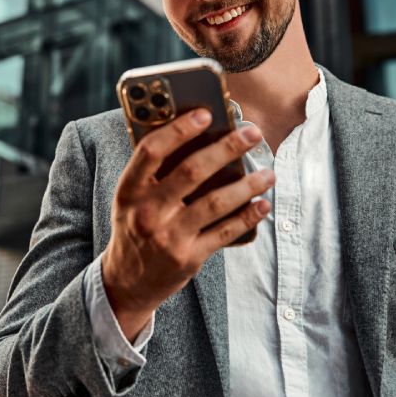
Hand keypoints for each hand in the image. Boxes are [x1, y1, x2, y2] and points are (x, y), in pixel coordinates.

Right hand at [101, 108, 274, 340]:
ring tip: (269, 173)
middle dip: (227, 148)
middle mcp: (147, 212)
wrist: (126, 282)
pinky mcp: (188, 258)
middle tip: (252, 133)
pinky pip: (225, 232)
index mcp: (129, 190)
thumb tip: (199, 138)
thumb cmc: (134, 228)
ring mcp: (168, 236)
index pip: (152, 151)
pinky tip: (262, 205)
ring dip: (248, 185)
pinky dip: (247, 217)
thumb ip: (155, 173)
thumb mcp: (131, 199)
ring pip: (216, 202)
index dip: (179, 129)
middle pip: (191, 171)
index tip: (206, 114)